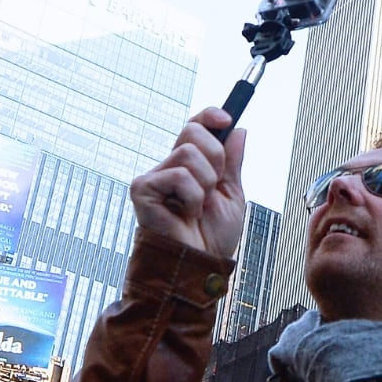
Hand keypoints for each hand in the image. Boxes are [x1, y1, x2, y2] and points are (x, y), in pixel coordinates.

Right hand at [129, 107, 247, 259]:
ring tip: (199, 206)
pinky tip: (186, 215)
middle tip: (214, 187)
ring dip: (205, 183)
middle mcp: (169, 167)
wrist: (200, 265)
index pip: (195, 126)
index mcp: (189, 165)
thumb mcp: (232, 195)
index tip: (226, 119)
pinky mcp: (143, 189)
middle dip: (215, 157)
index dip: (209, 116)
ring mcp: (154, 177)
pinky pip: (179, 176)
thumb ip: (232, 163)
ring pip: (188, 153)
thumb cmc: (211, 238)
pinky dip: (193, 197)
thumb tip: (238, 130)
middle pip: (192, 131)